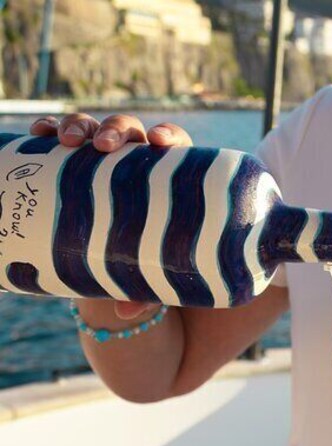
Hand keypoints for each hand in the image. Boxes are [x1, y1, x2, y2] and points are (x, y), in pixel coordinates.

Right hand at [29, 114, 193, 318]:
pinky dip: (48, 132)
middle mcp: (137, 162)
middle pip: (130, 133)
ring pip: (93, 131)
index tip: (158, 142)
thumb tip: (128, 312)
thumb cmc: (153, 265)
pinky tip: (37, 134)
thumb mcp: (154, 277)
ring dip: (79, 127)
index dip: (167, 136)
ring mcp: (104, 162)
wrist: (128, 265)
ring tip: (65, 140)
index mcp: (169, 178)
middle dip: (115, 131)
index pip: (174, 146)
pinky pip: (60, 143)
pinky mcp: (74, 169)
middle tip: (103, 147)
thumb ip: (148, 290)